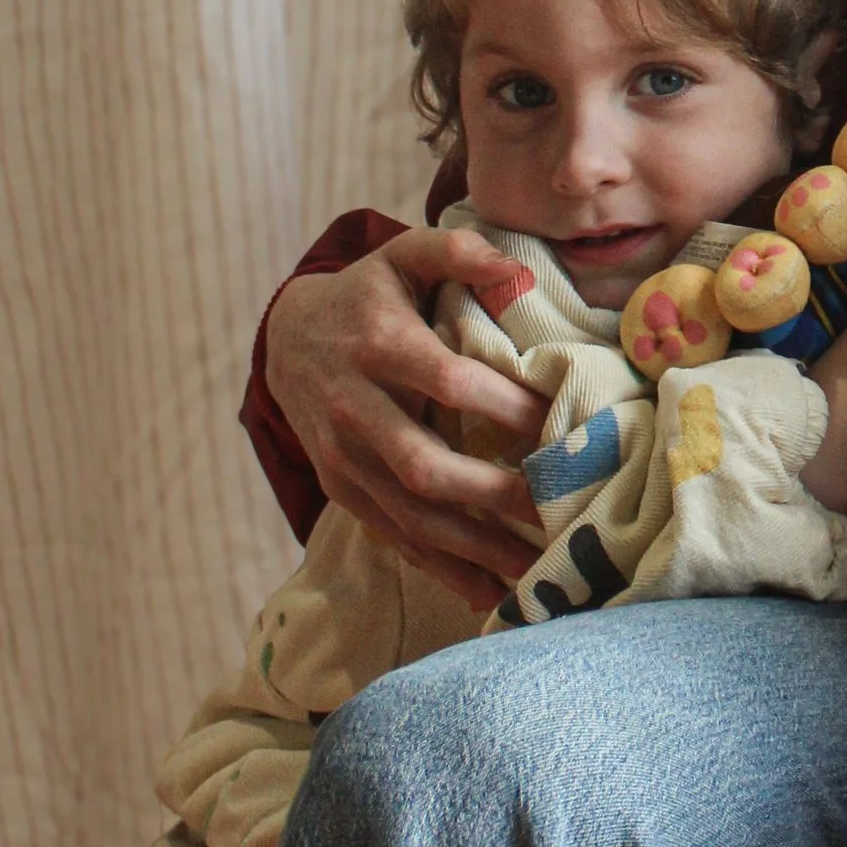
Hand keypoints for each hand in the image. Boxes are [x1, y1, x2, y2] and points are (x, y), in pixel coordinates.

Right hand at [263, 231, 551, 608]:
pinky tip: (490, 595)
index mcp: (379, 345)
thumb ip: (457, 252)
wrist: (287, 338)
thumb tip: (515, 269)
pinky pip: (393, 535)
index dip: (503, 406)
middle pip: (424, 464)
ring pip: (409, 514)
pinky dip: (441, 569)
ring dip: (474, 549)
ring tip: (537, 571)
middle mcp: (354, 407)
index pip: (447, 381)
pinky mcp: (341, 488)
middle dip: (493, 494)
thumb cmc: (368, 294)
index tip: (559, 425)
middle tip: (559, 510)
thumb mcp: (403, 255)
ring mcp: (342, 456)